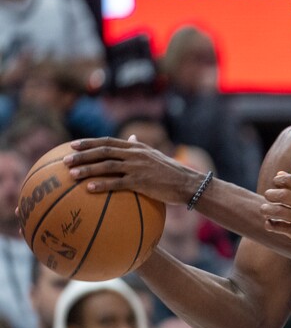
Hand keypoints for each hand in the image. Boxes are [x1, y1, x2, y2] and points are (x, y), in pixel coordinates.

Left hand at [63, 137, 201, 204]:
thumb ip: (140, 148)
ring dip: (88, 169)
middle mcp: (135, 154)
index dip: (89, 143)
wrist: (187, 183)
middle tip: (65, 159)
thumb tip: (131, 138)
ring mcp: (137, 167)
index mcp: (136, 148)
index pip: (108, 141)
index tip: (72, 145)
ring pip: (107, 165)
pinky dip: (102, 185)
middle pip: (104, 151)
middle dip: (82, 155)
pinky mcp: (141, 182)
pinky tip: (89, 189)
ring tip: (71, 174)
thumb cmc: (171, 172)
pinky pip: (118, 183)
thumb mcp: (155, 155)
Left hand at [261, 173, 290, 257]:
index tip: (276, 184)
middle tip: (268, 196)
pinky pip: (282, 228)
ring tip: (264, 209)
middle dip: (270, 194)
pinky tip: (269, 222)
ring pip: (279, 212)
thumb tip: (279, 175)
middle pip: (282, 195)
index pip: (289, 180)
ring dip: (266, 209)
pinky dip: (271, 225)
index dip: (278, 181)